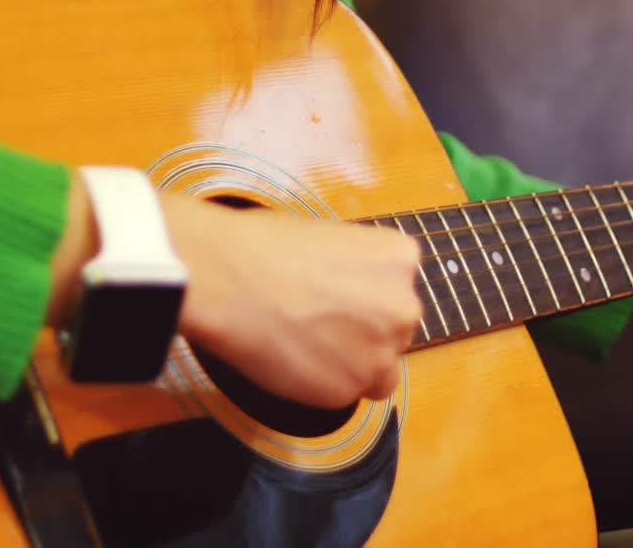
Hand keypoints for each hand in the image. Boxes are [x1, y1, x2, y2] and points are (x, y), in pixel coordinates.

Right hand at [165, 198, 422, 407]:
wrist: (227, 278)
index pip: (398, 288)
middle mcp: (404, 306)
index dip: (364, 296)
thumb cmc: (265, 247)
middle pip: (394, 330)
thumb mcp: (333, 238)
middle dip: (363, 331)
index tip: (335, 297)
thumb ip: (359, 270)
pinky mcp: (351, 388)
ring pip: (377, 369)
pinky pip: (346, 393)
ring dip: (349, 363)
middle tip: (318, 323)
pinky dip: (323, 385)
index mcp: (401, 259)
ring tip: (302, 342)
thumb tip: (353, 292)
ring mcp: (382, 352)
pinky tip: (292, 359)